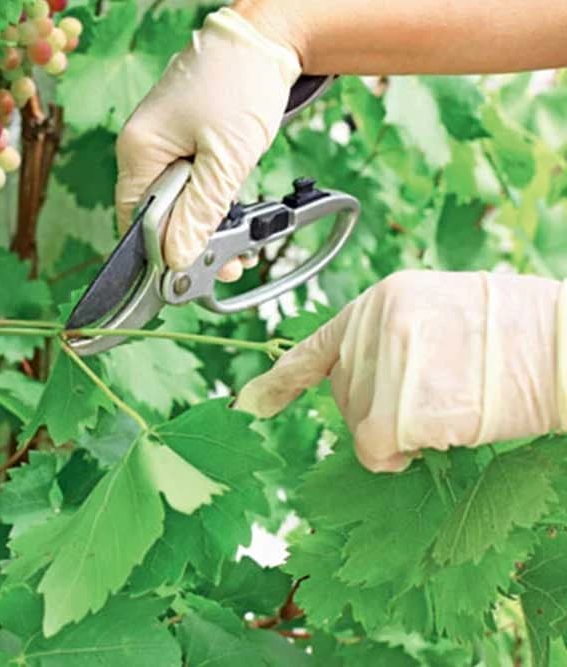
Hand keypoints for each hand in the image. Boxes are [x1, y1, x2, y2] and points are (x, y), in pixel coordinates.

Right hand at [114, 7, 300, 281]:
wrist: (269, 37)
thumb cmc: (244, 85)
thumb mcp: (226, 160)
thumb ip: (199, 213)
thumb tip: (174, 257)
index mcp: (139, 151)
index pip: (134, 220)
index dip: (159, 251)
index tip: (191, 272)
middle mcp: (142, 147)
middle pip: (154, 214)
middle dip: (189, 242)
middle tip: (227, 263)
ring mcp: (162, 141)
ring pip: (175, 201)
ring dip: (204, 224)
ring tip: (239, 244)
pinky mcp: (184, 139)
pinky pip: (188, 183)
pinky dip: (210, 201)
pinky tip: (234, 214)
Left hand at [235, 271, 564, 471]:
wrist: (566, 344)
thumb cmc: (518, 333)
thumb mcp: (443, 313)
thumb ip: (393, 338)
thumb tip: (365, 378)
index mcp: (382, 300)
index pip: (317, 346)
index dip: (280, 381)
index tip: (247, 404)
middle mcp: (372, 326)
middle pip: (344, 396)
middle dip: (380, 409)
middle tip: (441, 393)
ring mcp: (384, 366)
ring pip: (360, 426)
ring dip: (399, 432)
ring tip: (453, 402)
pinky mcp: (399, 408)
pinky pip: (375, 450)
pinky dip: (397, 456)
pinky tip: (438, 434)